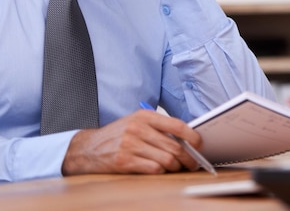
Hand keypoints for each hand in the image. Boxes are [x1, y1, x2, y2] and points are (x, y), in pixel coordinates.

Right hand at [62, 109, 202, 175]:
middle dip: (188, 159)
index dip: (192, 137)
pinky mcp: (125, 161)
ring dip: (175, 168)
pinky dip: (160, 172)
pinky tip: (158, 170)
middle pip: (175, 147)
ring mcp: (131, 145)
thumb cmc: (117, 136)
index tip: (199, 145)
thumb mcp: (135, 123)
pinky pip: (154, 170)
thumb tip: (186, 139)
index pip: (176, 125)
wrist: (89, 148)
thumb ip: (157, 128)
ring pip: (167, 161)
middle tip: (192, 164)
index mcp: (143, 116)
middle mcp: (137, 129)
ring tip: (176, 168)